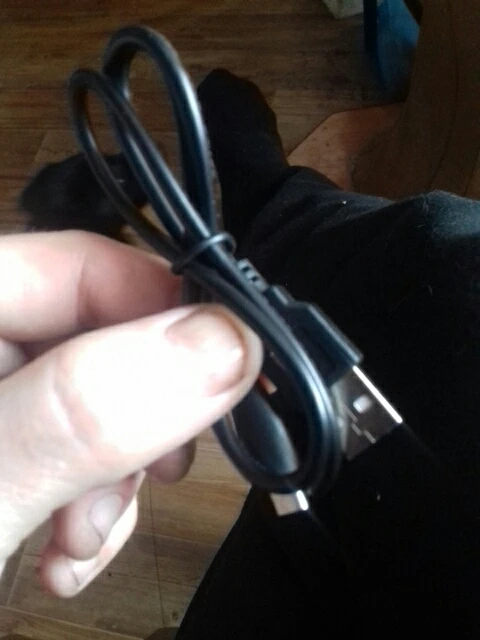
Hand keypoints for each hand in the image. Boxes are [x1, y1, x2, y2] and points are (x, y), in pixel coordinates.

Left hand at [0, 231, 261, 597]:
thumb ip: (81, 413)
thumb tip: (221, 344)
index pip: (78, 266)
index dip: (165, 311)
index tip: (229, 369)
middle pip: (94, 340)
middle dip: (135, 416)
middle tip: (154, 474)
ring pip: (92, 404)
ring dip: (112, 475)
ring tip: (86, 538)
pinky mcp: (0, 447)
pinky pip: (70, 451)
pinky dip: (88, 503)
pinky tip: (67, 550)